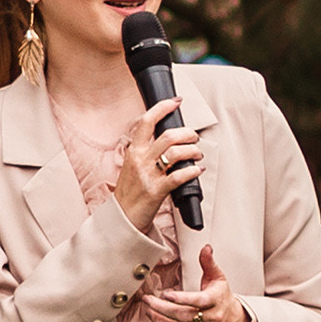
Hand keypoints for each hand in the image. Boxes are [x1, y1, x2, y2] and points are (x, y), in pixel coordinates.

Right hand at [115, 99, 206, 231]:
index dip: (162, 108)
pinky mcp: (157, 191)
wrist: (122, 219)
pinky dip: (193, 171)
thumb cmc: (130, 193)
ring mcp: (148, 175)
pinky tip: (198, 171)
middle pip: (168, 136)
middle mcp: (140, 160)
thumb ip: (145, 153)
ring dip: (193, 151)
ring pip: (176, 153)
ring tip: (198, 155)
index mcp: (133, 152)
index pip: (147, 122)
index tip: (175, 102)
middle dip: (187, 133)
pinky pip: (179, 176)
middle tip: (194, 137)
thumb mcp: (132, 167)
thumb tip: (167, 141)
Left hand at [146, 241, 249, 321]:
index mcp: (217, 300)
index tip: (166, 294)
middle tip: (148, 301)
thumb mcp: (218, 277)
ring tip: (149, 312)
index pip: (198, 301)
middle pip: (185, 316)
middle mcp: (214, 319)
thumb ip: (209, 263)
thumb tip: (206, 247)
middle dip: (162, 309)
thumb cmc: (222, 297)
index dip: (181, 299)